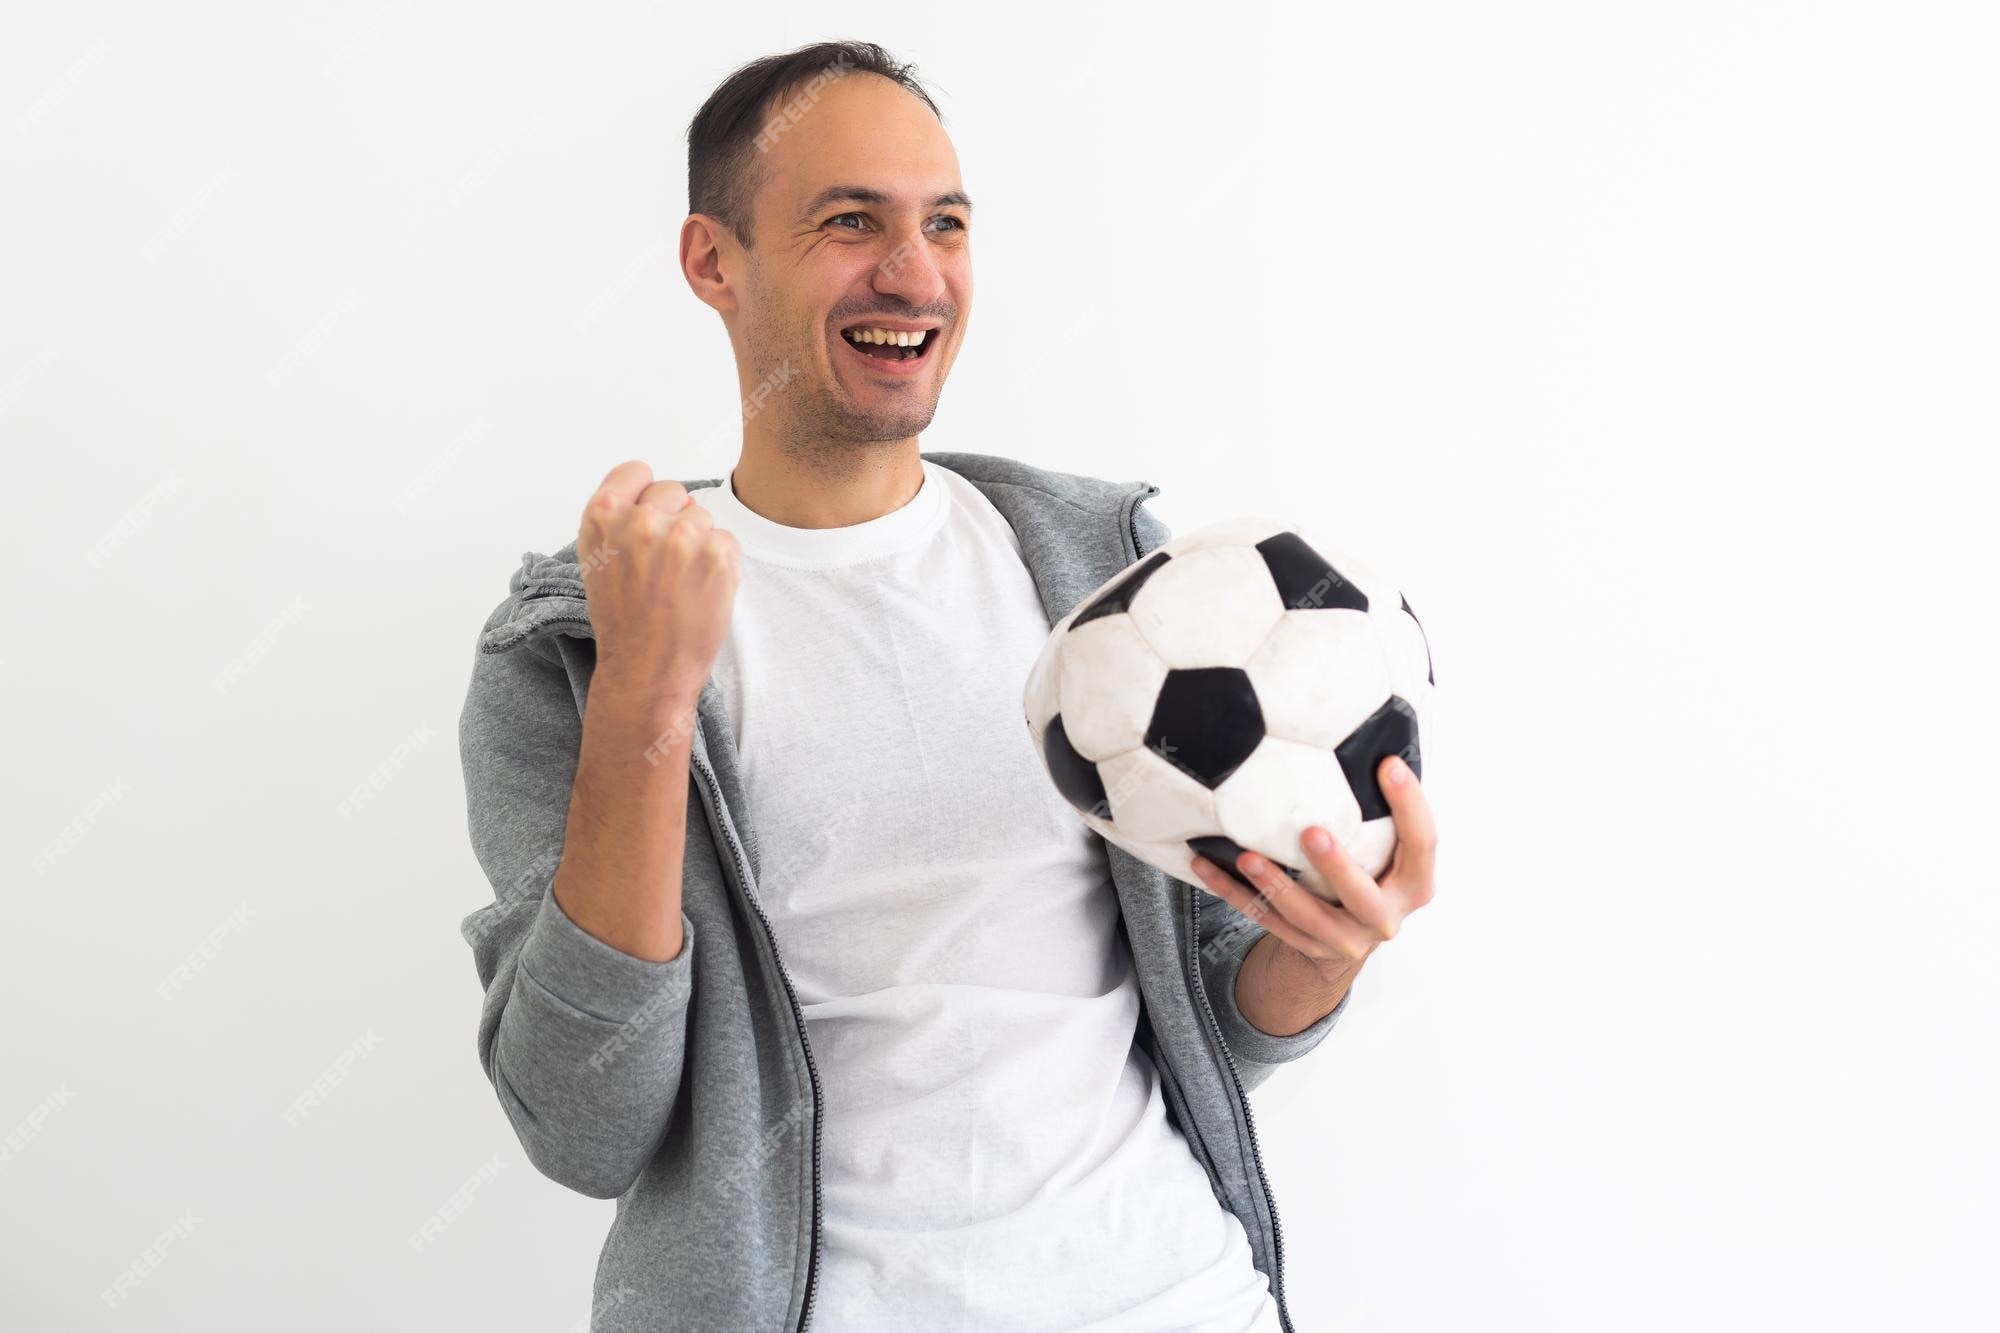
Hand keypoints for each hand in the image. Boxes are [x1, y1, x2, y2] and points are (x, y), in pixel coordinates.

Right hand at [578, 460, 741, 702]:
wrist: (646, 669)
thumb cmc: (622, 620)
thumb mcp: (597, 559)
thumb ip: (618, 520)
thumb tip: (649, 494)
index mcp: (603, 514)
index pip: (637, 471)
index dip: (644, 494)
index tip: (647, 517)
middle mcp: (641, 519)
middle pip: (674, 491)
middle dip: (674, 519)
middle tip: (664, 564)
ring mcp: (682, 535)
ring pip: (703, 517)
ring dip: (699, 543)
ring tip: (681, 581)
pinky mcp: (717, 554)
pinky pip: (727, 539)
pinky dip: (721, 563)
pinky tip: (701, 590)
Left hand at [1190, 754, 1437, 988]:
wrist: (1349, 938)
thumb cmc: (1371, 874)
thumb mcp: (1391, 849)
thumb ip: (1385, 811)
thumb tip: (1377, 735)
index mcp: (1415, 884)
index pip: (1421, 843)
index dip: (1410, 805)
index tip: (1389, 764)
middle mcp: (1384, 917)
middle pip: (1362, 897)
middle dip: (1336, 867)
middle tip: (1310, 832)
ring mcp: (1345, 939)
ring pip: (1307, 917)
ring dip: (1275, 887)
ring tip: (1246, 857)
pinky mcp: (1306, 947)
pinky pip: (1264, 919)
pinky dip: (1233, 892)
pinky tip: (1206, 864)